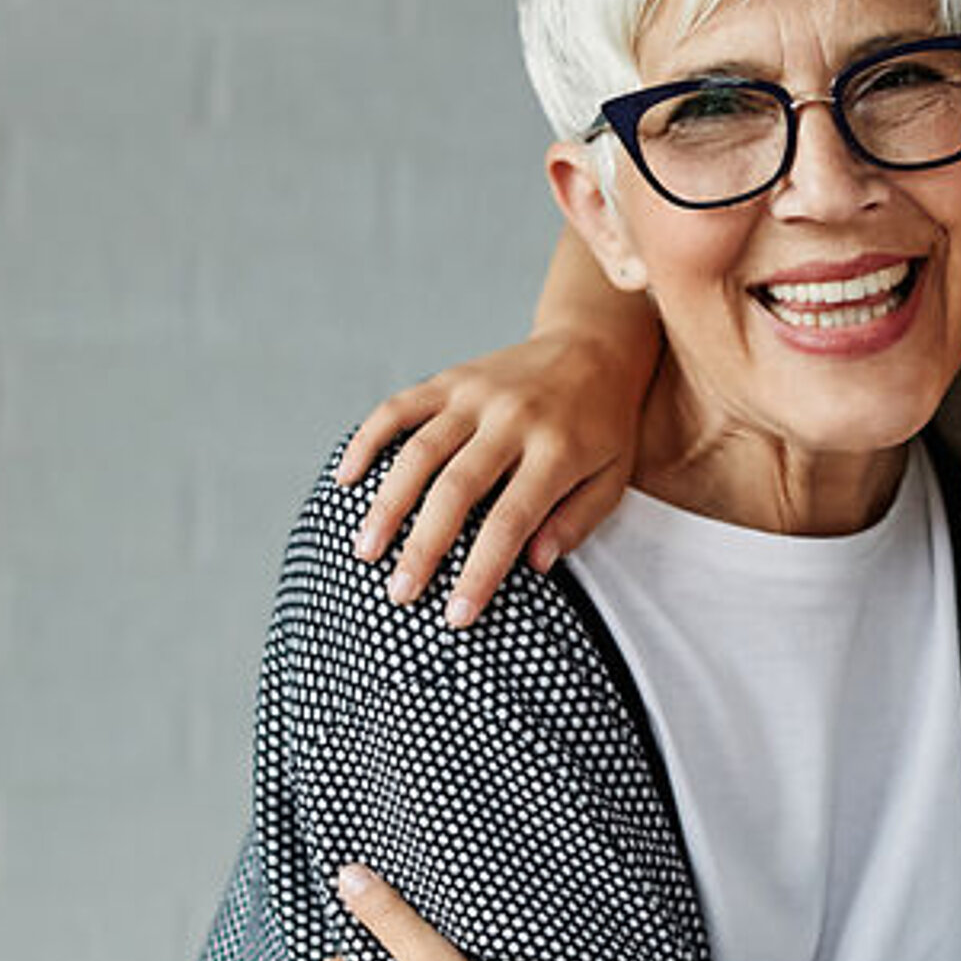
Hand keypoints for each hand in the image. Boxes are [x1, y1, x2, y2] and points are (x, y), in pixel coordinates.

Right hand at [334, 333, 640, 627]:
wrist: (594, 345)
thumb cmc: (604, 425)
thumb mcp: (614, 476)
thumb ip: (578, 520)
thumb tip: (537, 566)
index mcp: (557, 450)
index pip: (511, 520)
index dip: (481, 571)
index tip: (457, 615)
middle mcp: (513, 420)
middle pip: (457, 490)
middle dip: (424, 547)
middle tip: (400, 594)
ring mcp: (477, 395)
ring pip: (420, 451)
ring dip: (387, 503)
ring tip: (366, 550)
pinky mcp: (451, 379)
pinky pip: (399, 407)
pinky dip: (368, 440)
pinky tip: (346, 477)